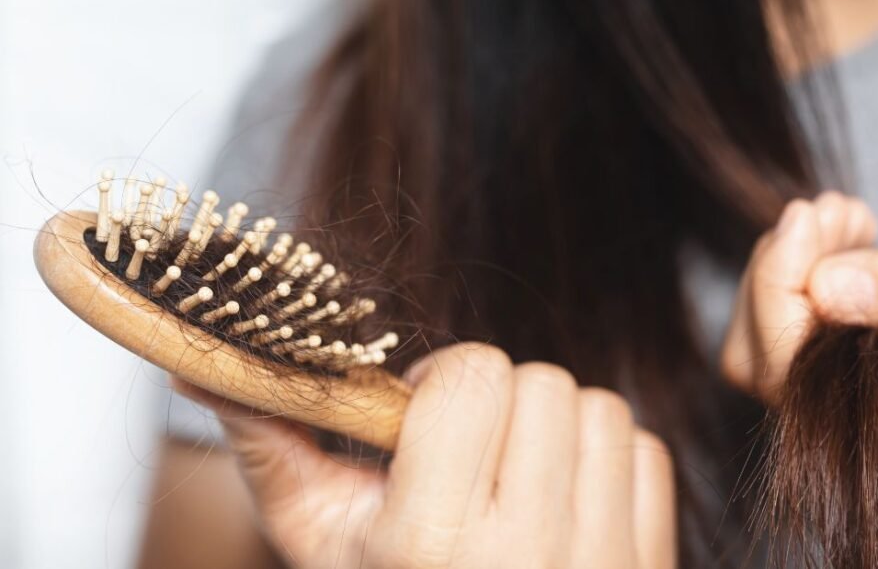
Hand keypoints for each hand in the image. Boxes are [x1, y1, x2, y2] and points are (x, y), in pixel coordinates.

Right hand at [175, 343, 675, 568]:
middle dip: (500, 399)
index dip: (445, 380)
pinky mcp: (648, 567)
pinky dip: (604, 461)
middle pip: (543, 384)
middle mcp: (529, 557)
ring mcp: (603, 565)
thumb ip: (270, 444)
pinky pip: (646, 454)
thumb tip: (197, 361)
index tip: (426, 414)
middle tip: (470, 448)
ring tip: (514, 474)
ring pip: (601, 408)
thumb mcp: (319, 538)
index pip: (473, 377)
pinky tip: (561, 499)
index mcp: (432, 545)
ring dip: (555, 426)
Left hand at [721, 196, 877, 510]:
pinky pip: (795, 352)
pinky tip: (850, 249)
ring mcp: (871, 417)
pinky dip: (799, 289)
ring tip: (847, 221)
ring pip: (763, 357)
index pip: (792, 360)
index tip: (814, 212)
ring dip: (783, 275)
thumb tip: (825, 289)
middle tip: (838, 210)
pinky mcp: (865, 397)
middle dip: (775, 270)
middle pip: (757, 362)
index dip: (778, 278)